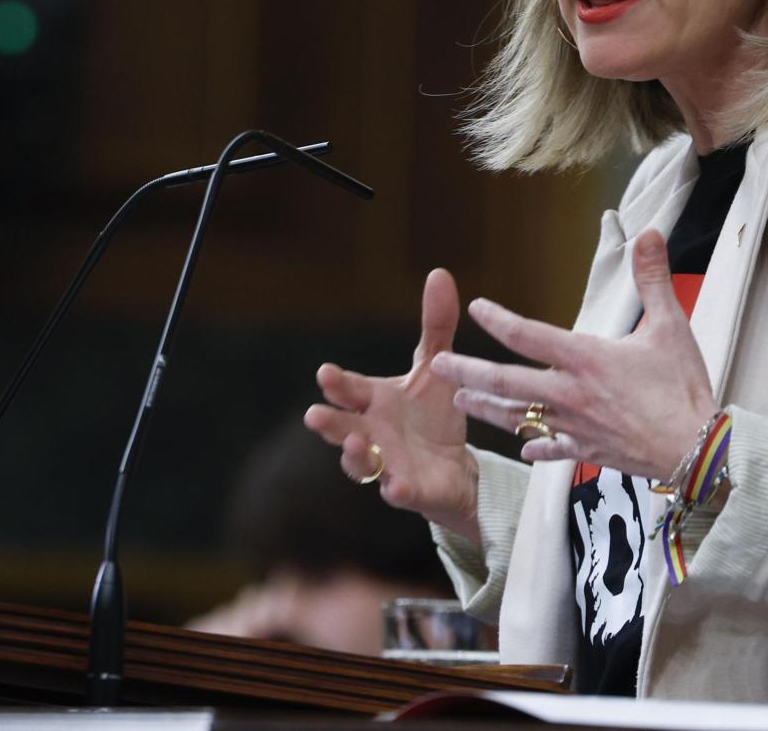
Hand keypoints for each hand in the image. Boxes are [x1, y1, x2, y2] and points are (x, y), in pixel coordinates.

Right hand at [304, 269, 480, 541]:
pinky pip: (400, 493)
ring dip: (353, 455)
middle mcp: (370, 433)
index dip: (337, 384)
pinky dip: (397, 490)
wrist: (453, 466)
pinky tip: (398, 487)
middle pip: (342, 427)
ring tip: (353, 445)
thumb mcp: (436, 367)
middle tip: (314, 415)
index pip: (349, 390)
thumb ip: (434, 325)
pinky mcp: (410, 492)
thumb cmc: (431, 414)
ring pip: (361, 463)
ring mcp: (386, 464)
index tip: (325, 373)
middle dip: (329, 422)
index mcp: (372, 401)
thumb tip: (439, 273)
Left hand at [429, 230, 714, 478]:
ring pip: (520, 417)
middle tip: (437, 365)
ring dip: (487, 409)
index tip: (476, 307)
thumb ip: (652, 278)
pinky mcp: (588, 452)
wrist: (699, 451)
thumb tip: (649, 233)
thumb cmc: (684, 389)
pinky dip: (537, 445)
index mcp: (586, 359)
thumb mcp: (670, 326)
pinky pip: (553, 449)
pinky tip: (523, 446)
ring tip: (460, 402)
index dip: (498, 319)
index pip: (529, 334)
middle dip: (468, 372)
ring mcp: (576, 426)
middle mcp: (571, 394)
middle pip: (507, 381)